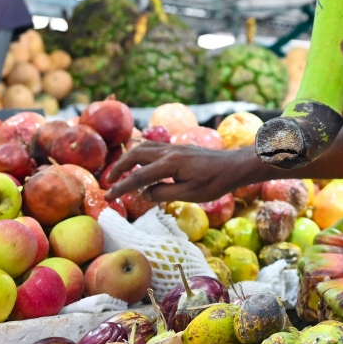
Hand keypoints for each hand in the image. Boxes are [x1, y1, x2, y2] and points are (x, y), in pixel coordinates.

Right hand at [105, 141, 261, 204]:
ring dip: (128, 158)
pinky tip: (139, 162)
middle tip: (108, 182)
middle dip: (118, 167)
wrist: (234, 166)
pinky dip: (140, 154)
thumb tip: (144, 194)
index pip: (138, 177)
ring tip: (119, 171)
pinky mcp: (178, 148)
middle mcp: (168, 151)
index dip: (121, 187)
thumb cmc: (215, 183)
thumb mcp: (190, 194)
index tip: (108, 197)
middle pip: (135, 155)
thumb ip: (164, 193)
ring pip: (143, 147)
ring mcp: (173, 147)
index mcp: (169, 164)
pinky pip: (153, 147)